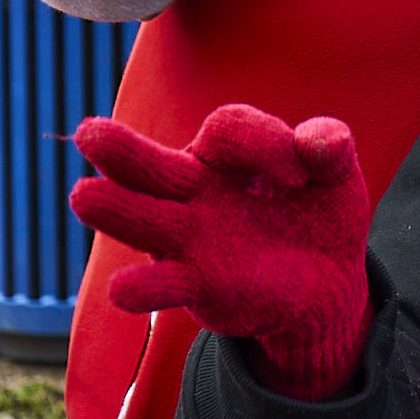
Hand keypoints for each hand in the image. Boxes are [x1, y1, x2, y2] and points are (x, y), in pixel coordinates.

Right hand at [71, 104, 372, 400]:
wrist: (327, 280)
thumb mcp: (335, 175)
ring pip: (142, 218)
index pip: (226, 129)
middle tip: (89, 133)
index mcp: (229, 152)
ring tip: (84, 195)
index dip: (261, 144)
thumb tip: (322, 143)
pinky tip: (126, 288)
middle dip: (123, 150)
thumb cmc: (319, 212)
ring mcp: (189, 238)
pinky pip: (160, 284)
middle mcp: (196, 190)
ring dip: (115, 209)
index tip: (300, 178)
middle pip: (154, 165)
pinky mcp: (196, 285)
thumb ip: (330, 147)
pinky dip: (144, 286)